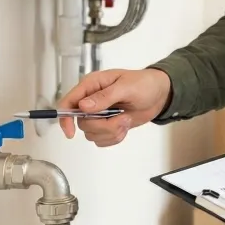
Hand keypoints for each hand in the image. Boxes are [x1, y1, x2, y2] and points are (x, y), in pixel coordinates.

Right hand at [57, 68, 171, 146]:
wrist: (159, 95)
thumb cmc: (144, 84)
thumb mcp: (126, 87)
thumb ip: (104, 96)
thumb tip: (83, 106)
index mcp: (92, 85)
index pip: (68, 102)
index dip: (65, 118)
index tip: (70, 132)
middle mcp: (91, 100)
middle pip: (82, 123)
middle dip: (103, 126)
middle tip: (122, 118)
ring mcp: (98, 114)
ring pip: (92, 134)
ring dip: (111, 132)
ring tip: (126, 120)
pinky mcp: (106, 125)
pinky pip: (101, 140)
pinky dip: (114, 137)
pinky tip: (124, 126)